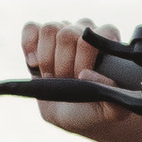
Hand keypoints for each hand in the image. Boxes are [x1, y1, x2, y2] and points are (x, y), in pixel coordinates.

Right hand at [21, 17, 131, 138]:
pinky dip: (29, 45)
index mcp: (107, 42)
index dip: (83, 58)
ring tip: (52, 77)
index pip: (92, 36)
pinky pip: (31, 27)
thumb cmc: (95, 109)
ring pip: (49, 29)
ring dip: (46, 59)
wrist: (73, 114)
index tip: (80, 78)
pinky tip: (34, 64)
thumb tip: (86, 74)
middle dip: (62, 65)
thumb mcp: (111, 111)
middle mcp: (86, 32)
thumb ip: (113, 97)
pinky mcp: (40, 38)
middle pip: (67, 34)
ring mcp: (63, 32)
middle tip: (66, 82)